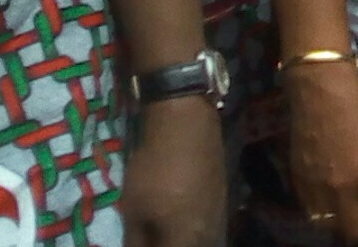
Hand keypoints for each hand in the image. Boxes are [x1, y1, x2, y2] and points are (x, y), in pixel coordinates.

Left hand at [121, 96, 226, 246]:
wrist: (186, 124)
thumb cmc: (155, 168)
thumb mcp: (134, 210)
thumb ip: (136, 242)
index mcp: (186, 242)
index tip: (139, 243)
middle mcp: (209, 236)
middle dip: (167, 244)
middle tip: (149, 236)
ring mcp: (220, 218)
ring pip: (199, 242)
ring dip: (178, 239)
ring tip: (162, 229)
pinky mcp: (223, 200)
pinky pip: (206, 228)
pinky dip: (191, 230)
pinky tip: (178, 218)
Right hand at [286, 63, 357, 243]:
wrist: (319, 90)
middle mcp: (345, 193)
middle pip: (357, 236)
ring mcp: (318, 192)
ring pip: (331, 229)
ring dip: (344, 229)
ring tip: (352, 224)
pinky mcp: (299, 185)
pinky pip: (312, 214)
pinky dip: (323, 216)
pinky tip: (330, 210)